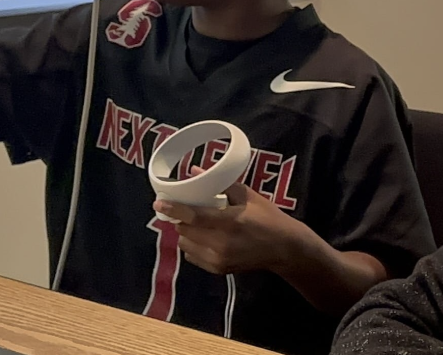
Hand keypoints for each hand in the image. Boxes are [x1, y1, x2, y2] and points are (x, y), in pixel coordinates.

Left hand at [154, 170, 311, 275]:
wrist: (284, 248)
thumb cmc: (267, 217)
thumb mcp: (247, 195)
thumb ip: (220, 185)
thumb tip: (194, 171)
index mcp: (229, 222)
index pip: (193, 216)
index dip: (173, 209)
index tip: (159, 202)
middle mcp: (220, 244)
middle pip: (184, 230)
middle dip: (180, 218)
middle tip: (184, 209)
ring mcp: (218, 259)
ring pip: (185, 244)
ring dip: (186, 232)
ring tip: (196, 223)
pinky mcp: (218, 270)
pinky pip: (192, 256)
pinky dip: (193, 245)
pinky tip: (204, 237)